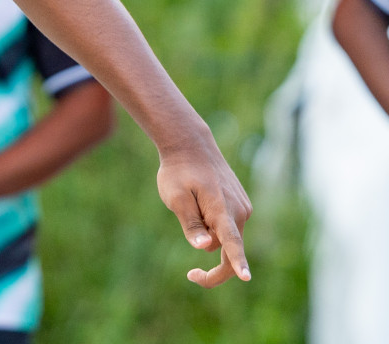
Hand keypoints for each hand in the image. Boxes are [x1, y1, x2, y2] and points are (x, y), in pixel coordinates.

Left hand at [156, 134, 252, 287]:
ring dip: (209, 233)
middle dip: (212, 262)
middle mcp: (239, 211)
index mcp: (221, 209)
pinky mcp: (242, 204)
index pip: (230, 241)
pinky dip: (214, 223)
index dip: (237, 262)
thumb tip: (205, 247)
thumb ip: (191, 224)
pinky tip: (200, 201)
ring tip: (191, 204)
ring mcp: (243, 207)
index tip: (246, 277)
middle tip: (191, 275)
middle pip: (228, 248)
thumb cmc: (179, 172)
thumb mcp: (175, 197)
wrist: (191, 145)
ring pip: (226, 237)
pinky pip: (228, 226)